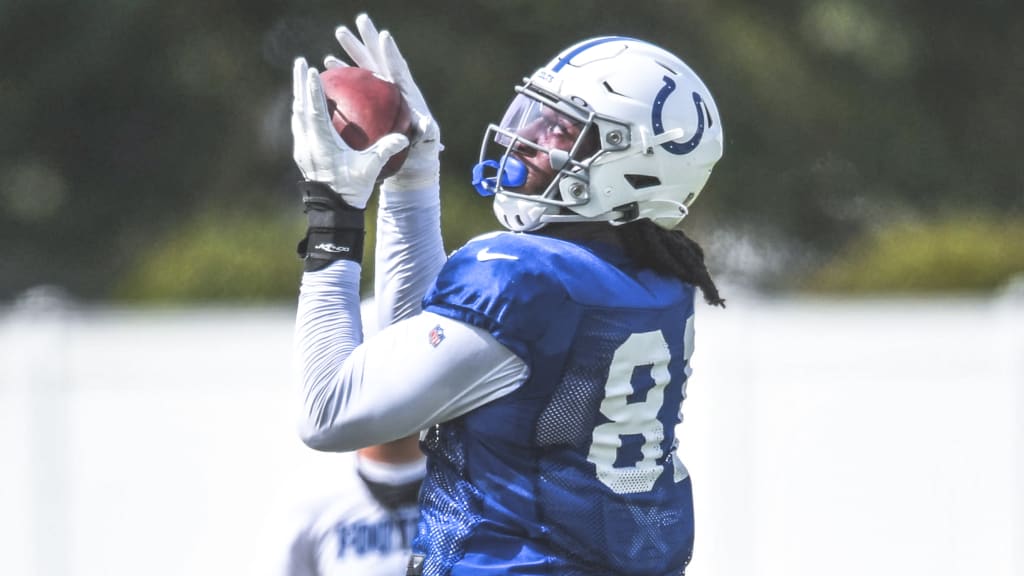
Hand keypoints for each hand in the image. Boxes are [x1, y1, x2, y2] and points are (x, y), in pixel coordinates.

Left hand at [291, 57, 408, 208]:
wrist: (332, 212)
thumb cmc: (351, 189)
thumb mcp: (370, 169)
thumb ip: (386, 150)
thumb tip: (404, 136)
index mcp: (321, 143)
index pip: (315, 110)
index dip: (313, 89)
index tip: (313, 70)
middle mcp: (307, 143)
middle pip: (300, 106)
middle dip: (299, 83)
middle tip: (301, 62)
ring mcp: (302, 149)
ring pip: (297, 115)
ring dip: (299, 95)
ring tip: (301, 78)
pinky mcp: (303, 155)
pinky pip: (300, 126)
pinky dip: (303, 111)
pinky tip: (308, 106)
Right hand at [328, 14, 441, 191]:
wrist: (411, 167)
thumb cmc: (421, 157)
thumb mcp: (426, 145)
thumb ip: (426, 132)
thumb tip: (424, 122)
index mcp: (409, 96)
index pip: (399, 70)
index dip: (392, 54)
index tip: (384, 36)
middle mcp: (395, 90)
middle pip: (381, 60)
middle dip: (370, 39)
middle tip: (361, 19)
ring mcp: (381, 95)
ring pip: (366, 67)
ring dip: (353, 49)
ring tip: (340, 32)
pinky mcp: (369, 104)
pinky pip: (354, 85)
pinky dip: (343, 73)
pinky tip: (328, 66)